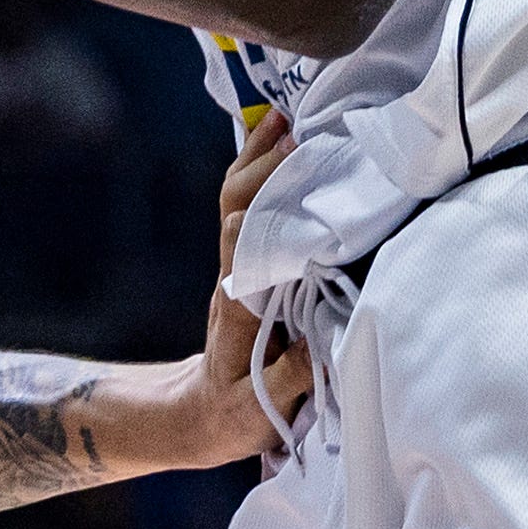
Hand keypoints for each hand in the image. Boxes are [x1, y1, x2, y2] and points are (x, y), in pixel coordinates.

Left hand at [191, 109, 311, 457]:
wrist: (199, 414)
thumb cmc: (234, 414)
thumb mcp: (262, 407)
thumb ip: (294, 375)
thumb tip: (328, 339)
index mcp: (240, 303)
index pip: (245, 238)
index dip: (268, 204)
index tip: (303, 172)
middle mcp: (234, 274)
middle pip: (237, 203)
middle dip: (265, 163)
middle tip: (302, 126)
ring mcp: (236, 265)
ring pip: (238, 197)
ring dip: (260, 156)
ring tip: (291, 114)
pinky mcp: (245, 264)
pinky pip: (249, 206)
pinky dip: (262, 171)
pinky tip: (283, 141)